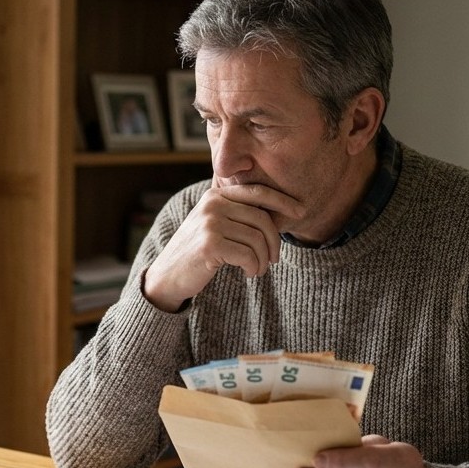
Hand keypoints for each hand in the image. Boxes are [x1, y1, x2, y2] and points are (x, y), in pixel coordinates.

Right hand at [142, 184, 303, 311]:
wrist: (168, 275)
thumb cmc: (197, 252)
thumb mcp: (214, 224)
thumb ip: (238, 213)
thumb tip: (279, 213)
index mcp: (216, 195)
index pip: (257, 192)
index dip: (282, 201)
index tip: (301, 212)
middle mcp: (212, 204)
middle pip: (261, 219)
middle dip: (274, 242)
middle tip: (274, 259)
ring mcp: (210, 223)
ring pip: (257, 239)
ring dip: (263, 259)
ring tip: (258, 269)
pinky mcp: (210, 244)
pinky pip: (248, 255)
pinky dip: (254, 267)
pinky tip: (249, 273)